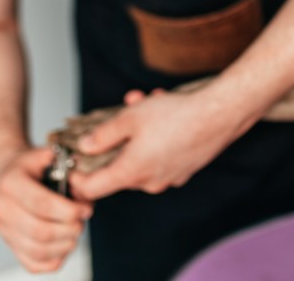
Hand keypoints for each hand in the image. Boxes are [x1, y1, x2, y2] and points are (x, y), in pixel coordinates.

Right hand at [0, 147, 93, 273]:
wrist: (2, 175)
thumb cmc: (25, 166)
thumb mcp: (39, 153)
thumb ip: (58, 156)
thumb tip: (80, 163)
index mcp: (10, 185)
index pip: (42, 204)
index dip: (69, 210)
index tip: (86, 209)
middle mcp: (2, 210)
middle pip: (40, 231)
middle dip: (70, 230)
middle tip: (82, 222)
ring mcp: (4, 230)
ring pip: (37, 250)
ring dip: (64, 246)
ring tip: (76, 233)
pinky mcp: (9, 245)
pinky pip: (31, 264)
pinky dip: (52, 261)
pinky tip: (64, 247)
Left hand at [69, 88, 242, 199]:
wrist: (220, 115)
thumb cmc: (177, 115)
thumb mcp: (130, 117)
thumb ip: (102, 135)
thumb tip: (84, 146)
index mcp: (131, 173)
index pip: (92, 189)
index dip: (77, 177)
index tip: (73, 162)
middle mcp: (149, 182)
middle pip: (118, 169)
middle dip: (115, 140)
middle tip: (120, 112)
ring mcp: (169, 178)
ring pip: (141, 158)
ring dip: (138, 135)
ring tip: (147, 103)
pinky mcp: (184, 170)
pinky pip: (161, 157)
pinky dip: (157, 140)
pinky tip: (166, 115)